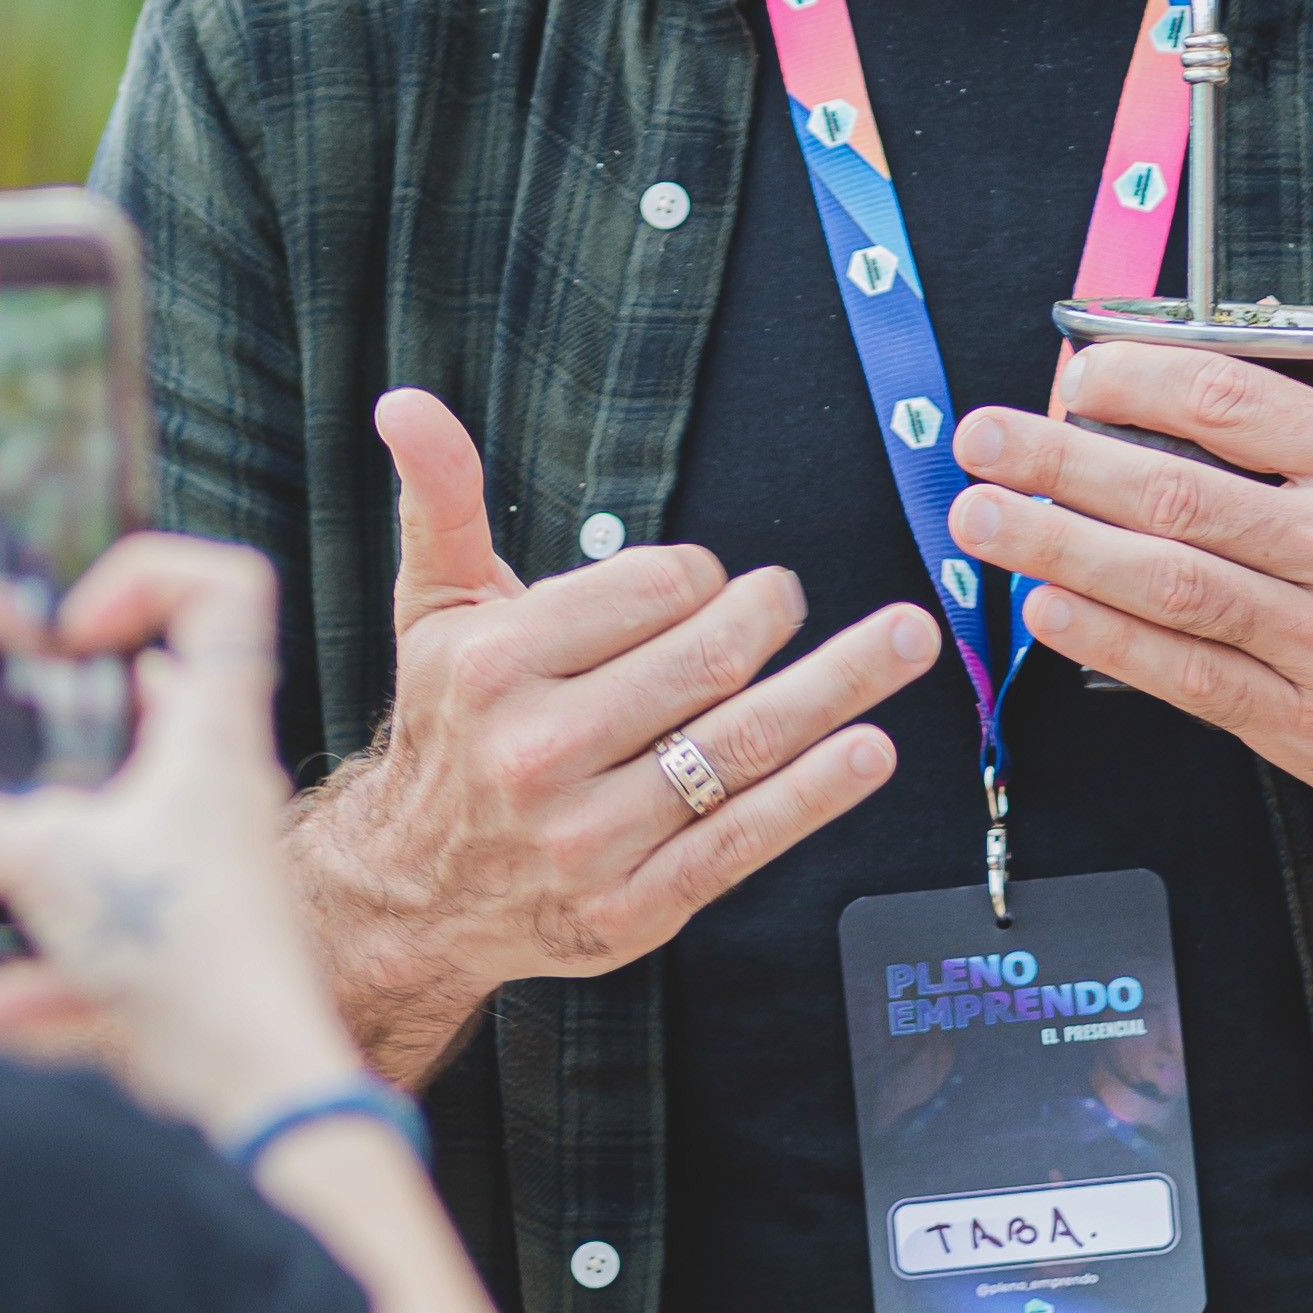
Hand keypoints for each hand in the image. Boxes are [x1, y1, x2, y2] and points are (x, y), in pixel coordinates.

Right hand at [0, 535, 365, 1141]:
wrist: (256, 1088)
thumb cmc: (189, 958)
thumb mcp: (56, 869)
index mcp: (212, 734)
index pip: (224, 589)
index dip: (144, 573)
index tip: (69, 626)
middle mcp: (217, 783)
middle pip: (154, 692)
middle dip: (63, 701)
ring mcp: (203, 857)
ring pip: (114, 804)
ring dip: (40, 822)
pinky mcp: (181, 927)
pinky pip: (99, 904)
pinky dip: (42, 936)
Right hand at [297, 390, 939, 1085]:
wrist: (413, 895)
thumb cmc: (449, 730)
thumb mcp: (433, 613)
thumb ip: (441, 503)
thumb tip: (407, 405)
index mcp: (494, 667)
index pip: (652, 589)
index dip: (701, 576)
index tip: (705, 584)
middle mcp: (537, 753)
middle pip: (707, 663)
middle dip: (772, 616)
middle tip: (788, 599)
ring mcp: (587, 838)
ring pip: (741, 745)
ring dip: (841, 686)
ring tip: (905, 641)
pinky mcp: (630, 908)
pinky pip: (743, 840)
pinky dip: (817, 792)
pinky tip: (869, 751)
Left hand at [945, 342, 1312, 824]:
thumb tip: (1283, 337)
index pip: (1230, 401)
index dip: (1133, 382)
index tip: (1074, 375)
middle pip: (1175, 492)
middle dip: (1059, 461)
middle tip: (982, 441)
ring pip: (1168, 584)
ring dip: (1059, 550)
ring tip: (985, 522)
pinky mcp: (1307, 722)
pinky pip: (1188, 675)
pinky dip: (1110, 641)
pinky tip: (1051, 613)